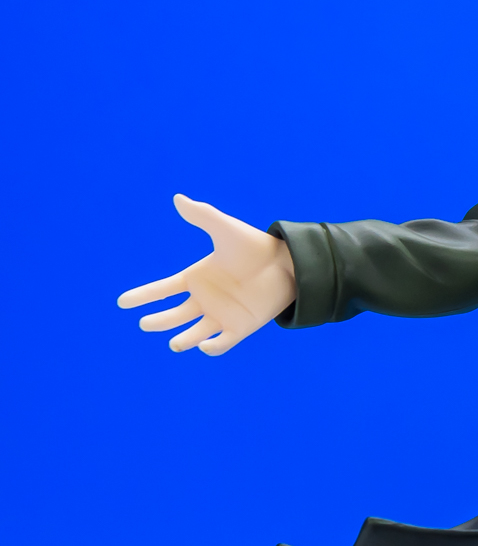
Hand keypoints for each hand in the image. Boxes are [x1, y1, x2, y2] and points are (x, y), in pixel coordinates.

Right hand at [117, 194, 296, 354]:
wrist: (288, 264)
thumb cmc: (254, 245)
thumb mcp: (225, 229)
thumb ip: (203, 216)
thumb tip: (178, 198)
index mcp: (197, 278)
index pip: (163, 289)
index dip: (143, 295)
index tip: (122, 302)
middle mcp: (205, 299)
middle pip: (175, 314)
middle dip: (159, 320)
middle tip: (145, 324)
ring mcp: (222, 314)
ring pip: (195, 332)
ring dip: (184, 339)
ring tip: (174, 344)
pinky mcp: (241, 327)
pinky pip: (223, 342)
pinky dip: (213, 347)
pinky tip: (206, 346)